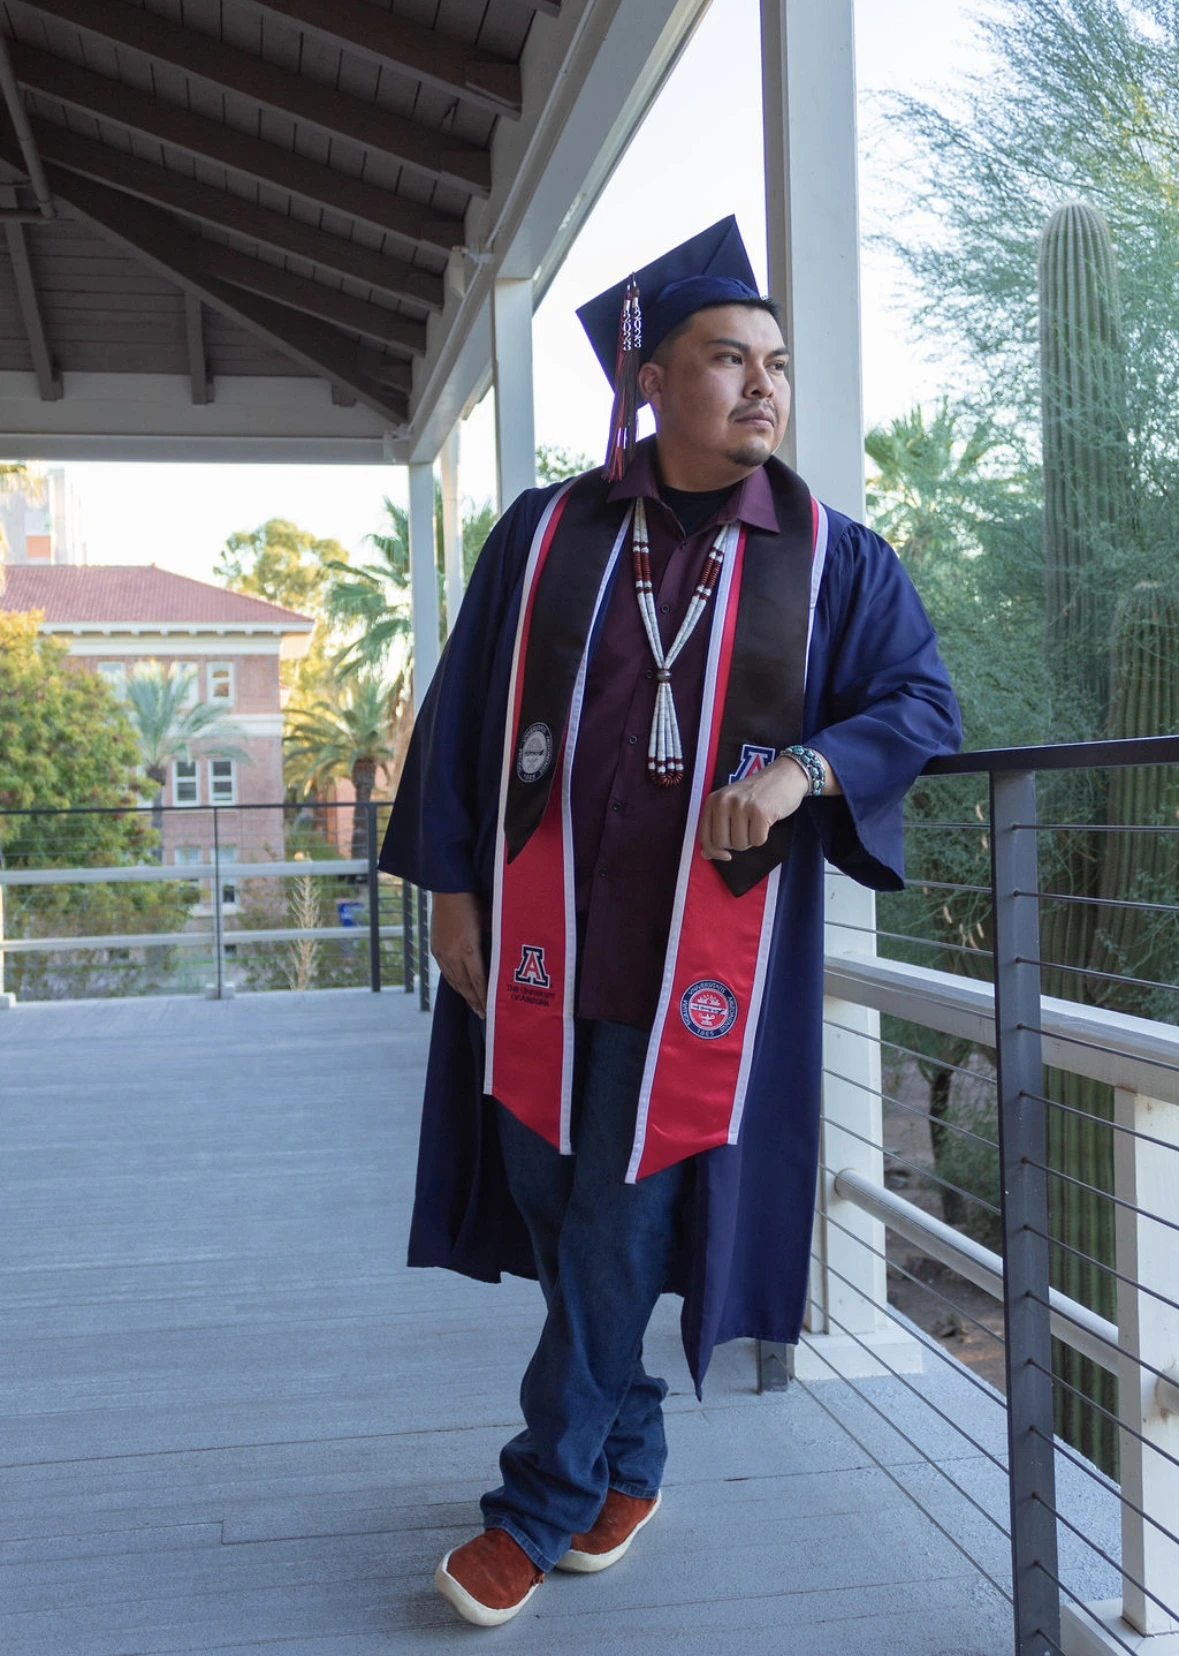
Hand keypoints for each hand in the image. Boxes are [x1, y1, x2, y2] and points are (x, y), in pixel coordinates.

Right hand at [430, 890, 487, 1016]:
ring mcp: (442, 953)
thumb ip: (495, 941)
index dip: (484, 998)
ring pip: (455, 981)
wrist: (447, 889)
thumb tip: (506, 955)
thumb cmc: (473, 902)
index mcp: (468, 949)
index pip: (479, 981)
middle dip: (475, 1002)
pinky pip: (446, 973)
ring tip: (474, 1007)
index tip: (491, 1011)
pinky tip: (460, 989)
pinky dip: (454, 984)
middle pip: (466, 986)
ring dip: (465, 996)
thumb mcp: (489, 922)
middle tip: (483, 1016)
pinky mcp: (436, 949)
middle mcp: (453, 955)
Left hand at [698, 755, 809, 861]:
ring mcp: (742, 805)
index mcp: (713, 800)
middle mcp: (724, 801)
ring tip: (756, 822)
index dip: (713, 852)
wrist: (785, 775)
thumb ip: (716, 827)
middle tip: (746, 829)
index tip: (724, 855)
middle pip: (722, 843)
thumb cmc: (757, 794)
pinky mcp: (760, 812)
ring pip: (740, 844)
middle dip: (735, 843)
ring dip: (750, 840)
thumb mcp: (730, 805)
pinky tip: (765, 822)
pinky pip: (757, 841)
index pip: (705, 836)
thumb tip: (705, 854)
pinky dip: (763, 836)